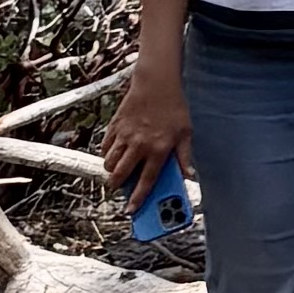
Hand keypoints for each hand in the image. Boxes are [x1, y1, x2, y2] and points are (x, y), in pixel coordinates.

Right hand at [101, 62, 188, 203]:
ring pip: (109, 162)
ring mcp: (125, 135)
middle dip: (117, 185)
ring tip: (117, 170)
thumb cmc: (174, 107)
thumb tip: (189, 175)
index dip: (138, 198)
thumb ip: (185, 156)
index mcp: (158, 149)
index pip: (147, 180)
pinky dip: (106, 153)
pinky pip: (104, 146)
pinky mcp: (115, 126)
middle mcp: (139, 145)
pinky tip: (113, 153)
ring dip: (111, 170)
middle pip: (120, 174)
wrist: (156, 82)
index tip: (131, 210)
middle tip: (119, 187)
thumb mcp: (186, 133)